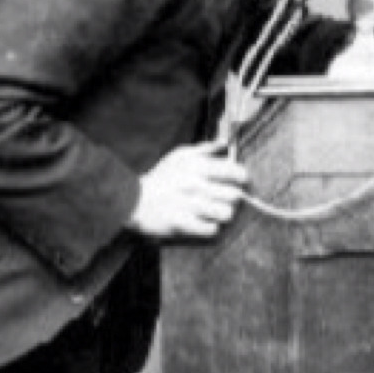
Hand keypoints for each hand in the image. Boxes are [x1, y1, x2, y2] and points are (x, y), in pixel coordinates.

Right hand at [125, 142, 247, 239]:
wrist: (133, 199)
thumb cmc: (161, 178)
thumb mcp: (179, 156)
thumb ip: (204, 149)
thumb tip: (225, 143)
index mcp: (197, 166)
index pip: (235, 172)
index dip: (241, 177)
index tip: (239, 181)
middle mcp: (195, 185)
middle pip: (234, 195)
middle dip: (232, 198)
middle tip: (224, 198)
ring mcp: (189, 205)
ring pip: (226, 213)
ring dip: (223, 213)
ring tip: (215, 211)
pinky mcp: (182, 224)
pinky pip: (212, 229)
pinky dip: (211, 227)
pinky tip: (204, 222)